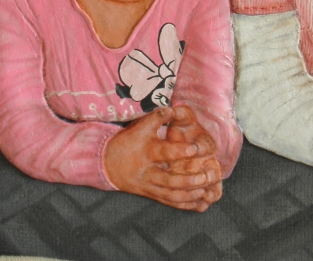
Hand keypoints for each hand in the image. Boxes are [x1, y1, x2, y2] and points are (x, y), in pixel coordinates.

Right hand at [104, 107, 220, 210]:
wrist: (106, 163)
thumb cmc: (127, 141)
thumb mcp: (139, 127)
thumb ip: (157, 118)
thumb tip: (173, 109)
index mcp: (146, 152)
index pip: (164, 152)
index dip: (179, 151)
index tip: (195, 149)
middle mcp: (147, 171)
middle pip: (169, 180)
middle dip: (189, 180)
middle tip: (206, 176)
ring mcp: (149, 185)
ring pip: (170, 194)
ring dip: (189, 193)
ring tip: (205, 188)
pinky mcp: (150, 194)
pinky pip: (169, 202)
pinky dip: (185, 204)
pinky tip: (199, 201)